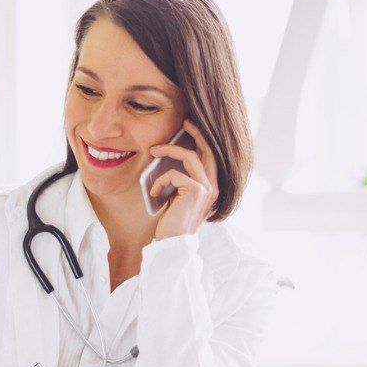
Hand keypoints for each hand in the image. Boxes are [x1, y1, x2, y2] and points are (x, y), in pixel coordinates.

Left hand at [148, 119, 218, 240]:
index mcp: (211, 188)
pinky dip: (161, 180)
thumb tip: (170, 160)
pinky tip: (155, 193)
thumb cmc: (172, 223)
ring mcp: (207, 189)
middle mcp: (214, 187)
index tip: (189, 127)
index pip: (210, 157)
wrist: (172, 245)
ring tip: (153, 151)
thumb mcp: (178, 197)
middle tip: (183, 122)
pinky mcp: (196, 191)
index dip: (202, 139)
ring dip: (168, 150)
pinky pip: (175, 174)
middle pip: (208, 149)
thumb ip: (181, 180)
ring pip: (189, 156)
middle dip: (195, 132)